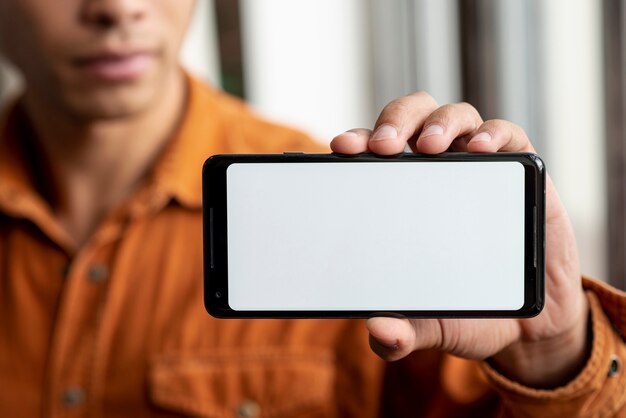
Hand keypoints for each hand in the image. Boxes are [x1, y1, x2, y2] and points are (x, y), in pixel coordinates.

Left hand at [331, 92, 589, 387]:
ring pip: (453, 116)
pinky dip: (492, 133)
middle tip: (383, 146)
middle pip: (409, 118)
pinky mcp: (519, 172)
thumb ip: (401, 334)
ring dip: (437, 123)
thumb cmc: (468, 312)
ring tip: (428, 147)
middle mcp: (436, 171)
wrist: (529, 325)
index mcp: (402, 196)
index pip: (372, 154)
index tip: (341, 148)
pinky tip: (480, 149)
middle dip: (393, 122)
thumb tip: (379, 334)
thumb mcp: (429, 326)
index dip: (356, 142)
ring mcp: (478, 167)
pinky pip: (507, 134)